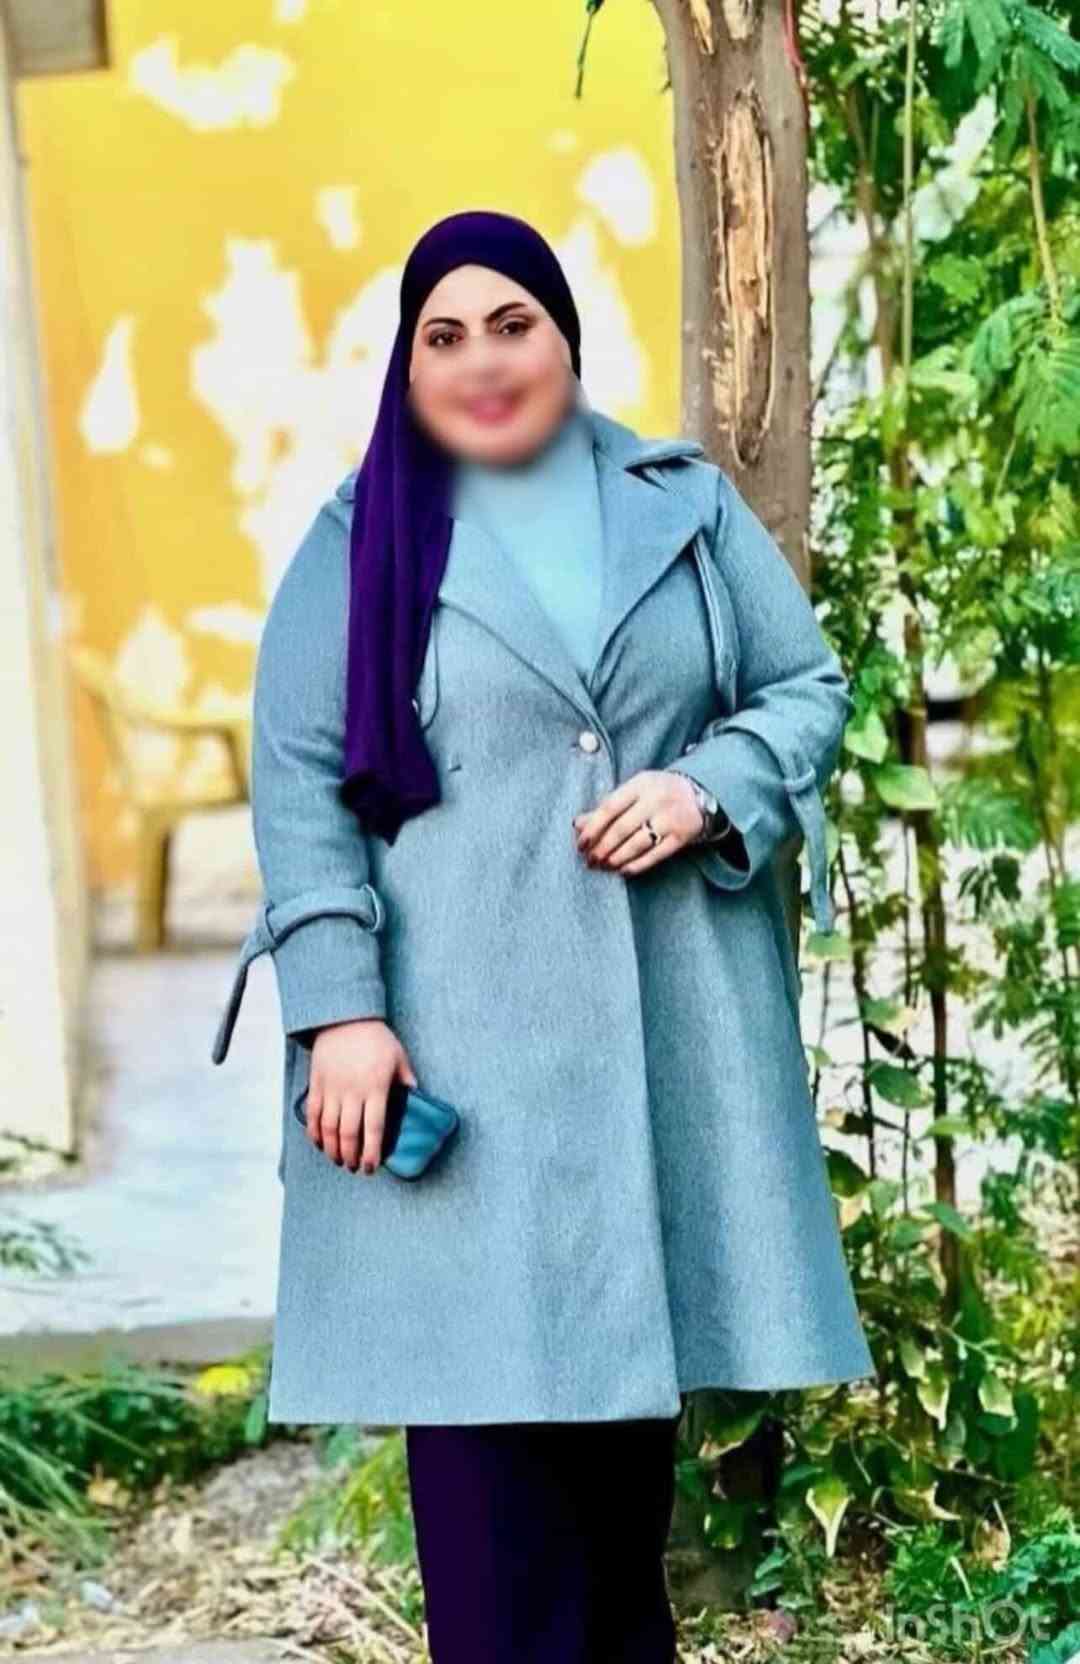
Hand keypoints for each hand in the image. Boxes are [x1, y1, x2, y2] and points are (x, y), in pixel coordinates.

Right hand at [303, 1019, 417, 1174]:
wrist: (345, 1018)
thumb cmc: (376, 1039)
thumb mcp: (399, 1057)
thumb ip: (407, 1080)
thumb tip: (417, 1098)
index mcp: (375, 1088)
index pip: (374, 1128)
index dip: (372, 1152)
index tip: (372, 1167)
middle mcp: (352, 1092)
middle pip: (349, 1133)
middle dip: (351, 1156)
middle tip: (354, 1167)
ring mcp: (332, 1088)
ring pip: (329, 1128)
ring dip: (332, 1149)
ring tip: (338, 1160)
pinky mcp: (317, 1083)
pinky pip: (313, 1113)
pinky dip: (314, 1132)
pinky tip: (318, 1143)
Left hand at [572, 769, 703, 875]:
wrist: (698, 795)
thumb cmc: (656, 793)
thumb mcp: (633, 792)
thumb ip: (606, 807)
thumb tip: (577, 825)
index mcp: (640, 784)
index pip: (609, 807)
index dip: (592, 828)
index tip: (581, 845)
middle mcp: (655, 799)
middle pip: (622, 828)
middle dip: (602, 848)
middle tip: (590, 861)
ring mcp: (670, 818)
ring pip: (637, 844)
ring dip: (616, 858)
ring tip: (604, 866)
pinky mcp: (681, 836)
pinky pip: (655, 855)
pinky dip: (637, 865)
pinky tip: (623, 870)